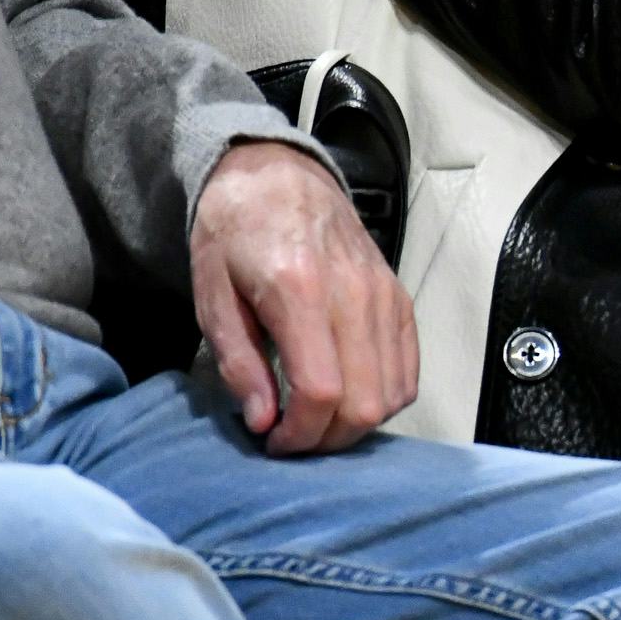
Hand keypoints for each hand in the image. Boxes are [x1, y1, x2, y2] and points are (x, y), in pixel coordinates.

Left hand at [192, 141, 417, 456]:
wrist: (275, 177)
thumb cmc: (235, 232)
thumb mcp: (212, 297)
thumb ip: (239, 362)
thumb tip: (263, 420)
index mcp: (300, 290)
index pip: (322, 390)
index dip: (299, 433)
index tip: (273, 441)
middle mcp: (354, 294)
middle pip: (365, 401)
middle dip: (327, 438)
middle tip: (293, 438)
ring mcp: (384, 295)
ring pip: (393, 392)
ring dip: (355, 422)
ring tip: (317, 418)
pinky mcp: (398, 297)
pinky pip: (409, 368)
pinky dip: (384, 396)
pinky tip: (349, 395)